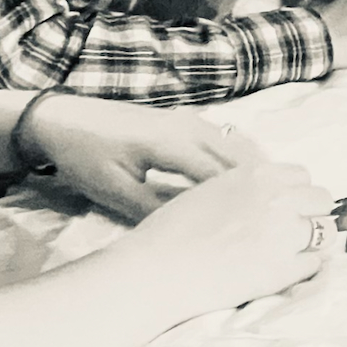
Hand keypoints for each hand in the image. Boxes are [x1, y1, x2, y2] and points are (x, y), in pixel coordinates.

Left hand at [25, 93, 267, 220]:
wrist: (62, 120)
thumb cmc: (84, 157)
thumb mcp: (114, 192)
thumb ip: (154, 209)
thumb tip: (194, 226)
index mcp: (171, 143)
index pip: (222, 175)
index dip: (246, 201)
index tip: (265, 225)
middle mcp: (189, 126)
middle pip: (239, 157)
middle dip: (261, 186)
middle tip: (284, 216)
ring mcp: (190, 120)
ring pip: (237, 145)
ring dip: (256, 171)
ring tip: (274, 201)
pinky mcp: (185, 120)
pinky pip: (227, 139)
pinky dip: (243, 159)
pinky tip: (249, 180)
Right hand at [119, 161, 335, 316]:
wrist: (155, 271)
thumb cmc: (172, 232)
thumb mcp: (212, 190)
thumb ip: (248, 188)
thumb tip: (275, 193)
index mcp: (258, 175)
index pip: (303, 177)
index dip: (296, 194)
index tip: (285, 208)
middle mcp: (277, 199)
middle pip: (323, 200)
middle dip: (310, 215)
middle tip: (290, 232)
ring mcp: (283, 235)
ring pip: (326, 232)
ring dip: (311, 242)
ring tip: (288, 252)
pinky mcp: (282, 270)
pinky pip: (314, 264)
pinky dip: (302, 269)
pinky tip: (279, 271)